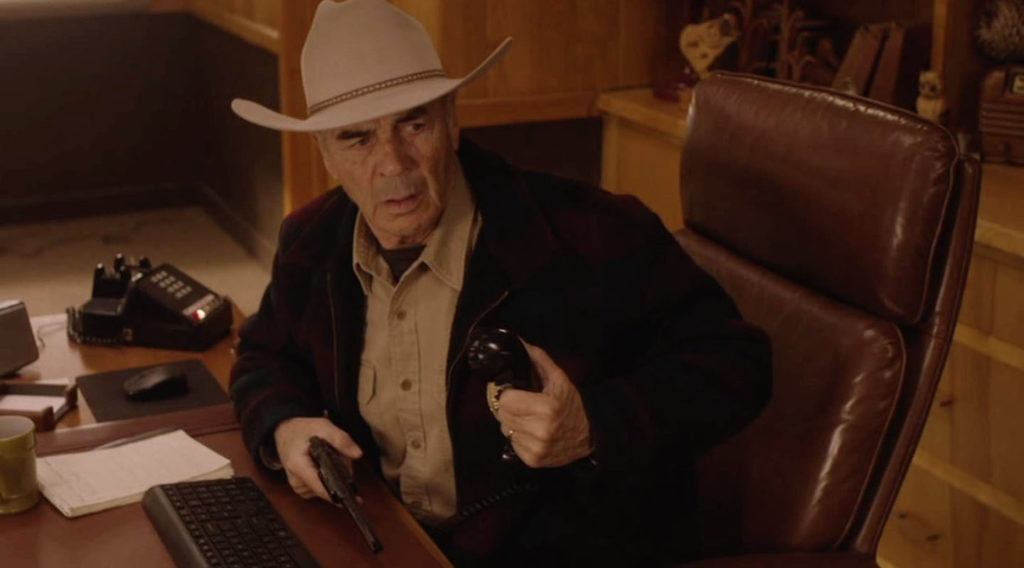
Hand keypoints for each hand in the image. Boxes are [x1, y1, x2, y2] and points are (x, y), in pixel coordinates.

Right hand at [273, 417, 362, 500]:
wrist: (285, 431)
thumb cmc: (302, 429)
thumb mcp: (323, 427)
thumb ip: (341, 440)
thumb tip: (357, 454)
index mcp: (298, 466)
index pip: (321, 488)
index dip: (340, 493)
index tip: (355, 497)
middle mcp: (296, 481)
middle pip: (328, 488)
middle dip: (341, 474)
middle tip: (341, 455)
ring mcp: (298, 487)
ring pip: (327, 489)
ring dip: (335, 475)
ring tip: (331, 457)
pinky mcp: (302, 488)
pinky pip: (322, 488)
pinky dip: (328, 478)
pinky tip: (326, 465)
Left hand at [494, 341, 593, 467]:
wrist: (590, 436)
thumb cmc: (572, 404)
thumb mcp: (559, 379)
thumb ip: (538, 360)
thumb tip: (518, 342)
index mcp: (546, 408)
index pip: (505, 400)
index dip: (508, 393)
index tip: (515, 391)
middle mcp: (540, 431)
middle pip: (502, 414)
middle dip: (509, 407)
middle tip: (523, 404)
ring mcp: (536, 449)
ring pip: (505, 429)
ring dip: (512, 422)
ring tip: (529, 418)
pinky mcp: (533, 461)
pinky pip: (512, 443)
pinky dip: (518, 437)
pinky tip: (532, 432)